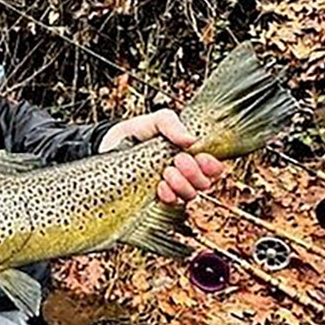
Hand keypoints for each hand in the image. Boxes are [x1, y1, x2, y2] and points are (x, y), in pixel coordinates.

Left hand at [98, 109, 223, 203]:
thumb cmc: (139, 131)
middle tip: (178, 160)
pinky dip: (169, 196)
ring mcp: (169, 187)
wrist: (112, 144)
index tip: (202, 158)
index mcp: (190, 154)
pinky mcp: (153, 198)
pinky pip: (170, 204)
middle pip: (204, 183)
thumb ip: (173, 125)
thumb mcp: (157, 121)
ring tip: (167, 172)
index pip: (212, 167)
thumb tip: (192, 141)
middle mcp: (184, 174)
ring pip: (189, 195)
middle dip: (194, 173)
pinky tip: (160, 187)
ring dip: (182, 185)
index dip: (212, 166)